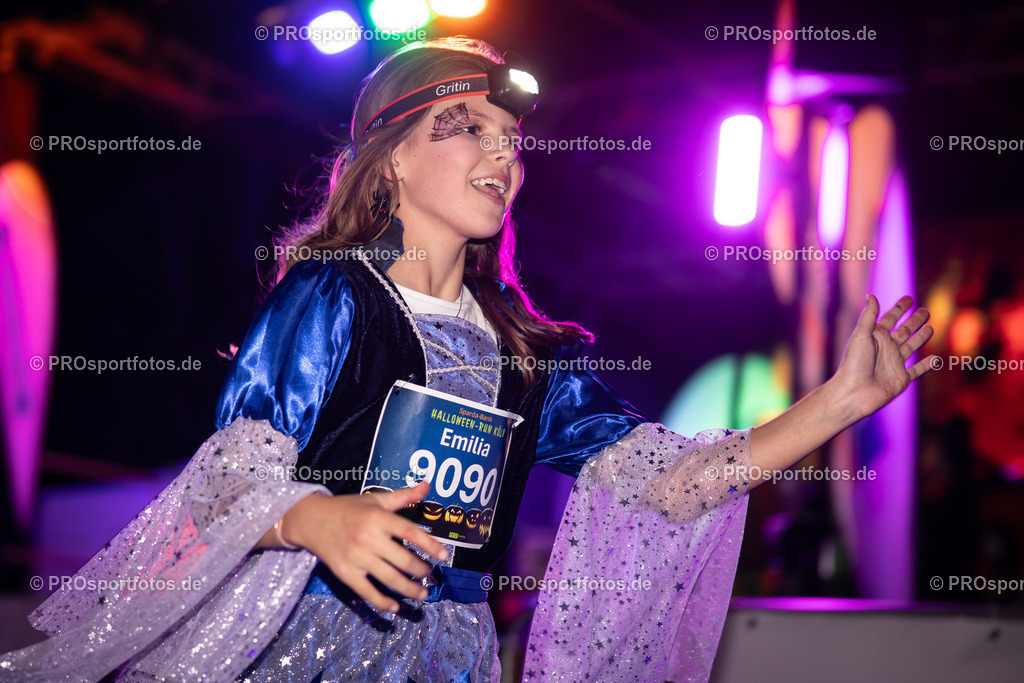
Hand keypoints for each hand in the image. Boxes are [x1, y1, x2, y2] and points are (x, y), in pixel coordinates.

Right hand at [283, 481, 448, 612]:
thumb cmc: (348, 509)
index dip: (430, 545)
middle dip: (422, 571)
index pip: (410, 532)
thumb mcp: (375, 500)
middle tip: (430, 575)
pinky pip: (367, 592)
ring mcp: (357, 557)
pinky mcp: (346, 573)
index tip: (444, 556)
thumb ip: (403, 496)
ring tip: (422, 594)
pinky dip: (383, 602)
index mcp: (378, 518)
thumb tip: (427, 485)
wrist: (311, 520)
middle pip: (403, 560)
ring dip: (410, 589)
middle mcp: (369, 538)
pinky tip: (396, 606)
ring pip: (389, 579)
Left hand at [833, 294, 935, 419]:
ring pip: (912, 347)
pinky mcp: (902, 378)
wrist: (854, 393)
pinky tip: (936, 359)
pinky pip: (917, 370)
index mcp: (875, 337)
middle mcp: (886, 349)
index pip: (890, 319)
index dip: (899, 309)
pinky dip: (927, 365)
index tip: (908, 298)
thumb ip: (869, 316)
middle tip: (925, 310)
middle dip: (914, 321)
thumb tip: (871, 295)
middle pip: (904, 331)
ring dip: (922, 337)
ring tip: (931, 327)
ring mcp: (895, 363)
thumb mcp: (861, 336)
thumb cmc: (854, 364)